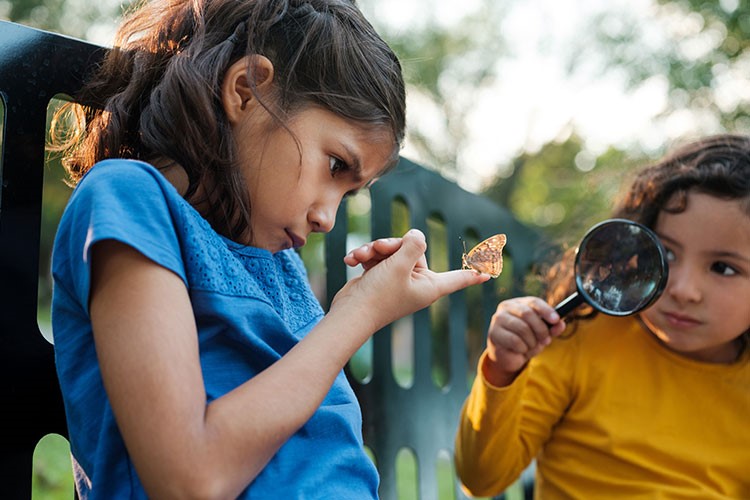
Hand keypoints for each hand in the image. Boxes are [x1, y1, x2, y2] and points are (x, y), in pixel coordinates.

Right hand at [333, 229, 489, 334]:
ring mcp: (397, 280)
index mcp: (429, 286)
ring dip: (375, 250)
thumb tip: (418, 235)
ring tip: (363, 256)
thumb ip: (414, 245)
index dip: (472, 275)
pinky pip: (378, 258)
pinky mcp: (381, 278)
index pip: (457, 278)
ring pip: (392, 251)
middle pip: (414, 250)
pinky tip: (352, 260)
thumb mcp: (399, 265)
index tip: (489, 274)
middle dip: (392, 245)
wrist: (349, 312)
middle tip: (379, 250)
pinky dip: (366, 257)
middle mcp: (416, 283)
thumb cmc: (378, 295)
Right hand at [482, 297, 566, 385]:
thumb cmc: (526, 340)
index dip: (546, 310)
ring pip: (522, 328)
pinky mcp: (494, 333)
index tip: (556, 320)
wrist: (509, 356)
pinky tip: (521, 350)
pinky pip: (515, 341)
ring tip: (531, 346)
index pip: (533, 302)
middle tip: (546, 340)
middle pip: (528, 314)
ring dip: (532, 341)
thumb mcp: (542, 334)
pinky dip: (523, 348)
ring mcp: (498, 319)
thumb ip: (552, 329)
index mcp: (519, 303)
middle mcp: (506, 307)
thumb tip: (561, 324)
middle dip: (541, 329)